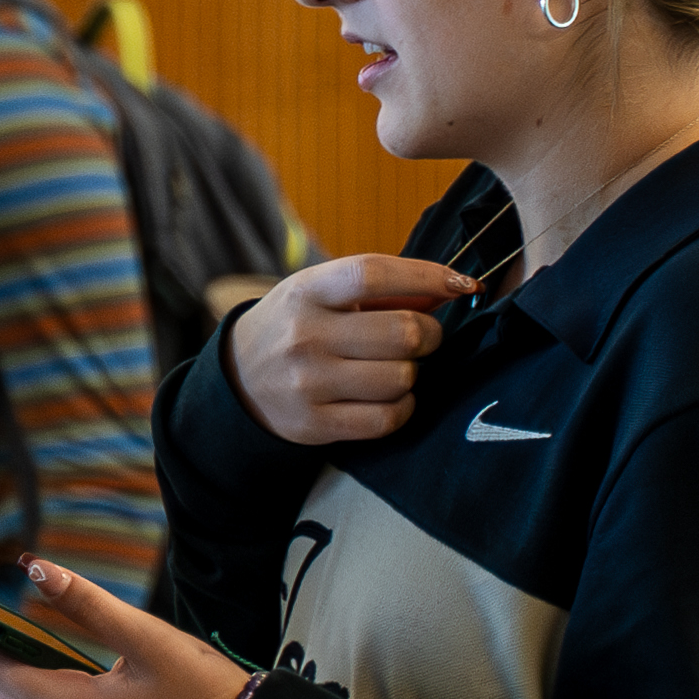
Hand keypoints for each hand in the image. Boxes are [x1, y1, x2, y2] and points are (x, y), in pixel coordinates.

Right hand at [221, 258, 480, 447]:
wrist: (238, 379)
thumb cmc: (297, 326)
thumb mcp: (323, 293)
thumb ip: (383, 290)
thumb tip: (451, 288)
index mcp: (306, 292)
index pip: (374, 274)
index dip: (426, 275)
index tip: (460, 283)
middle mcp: (304, 336)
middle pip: (402, 332)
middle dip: (429, 333)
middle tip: (423, 336)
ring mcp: (308, 384)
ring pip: (401, 378)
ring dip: (412, 372)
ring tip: (396, 367)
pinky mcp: (314, 424)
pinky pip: (387, 418)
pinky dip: (403, 407)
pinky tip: (392, 397)